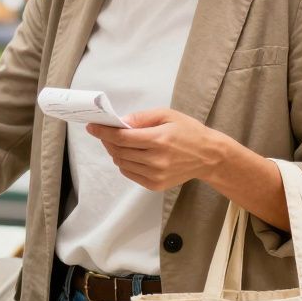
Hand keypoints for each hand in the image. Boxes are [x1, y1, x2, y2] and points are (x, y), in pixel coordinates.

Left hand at [86, 108, 230, 191]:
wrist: (209, 156)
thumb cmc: (188, 131)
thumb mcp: (167, 115)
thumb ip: (141, 118)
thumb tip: (120, 122)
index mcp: (158, 140)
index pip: (122, 137)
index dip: (104, 132)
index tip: (92, 127)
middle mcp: (156, 160)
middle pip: (119, 151)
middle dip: (107, 140)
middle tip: (104, 132)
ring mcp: (155, 175)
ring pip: (122, 163)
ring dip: (114, 152)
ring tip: (118, 142)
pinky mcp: (155, 185)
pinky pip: (130, 174)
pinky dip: (124, 163)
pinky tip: (129, 154)